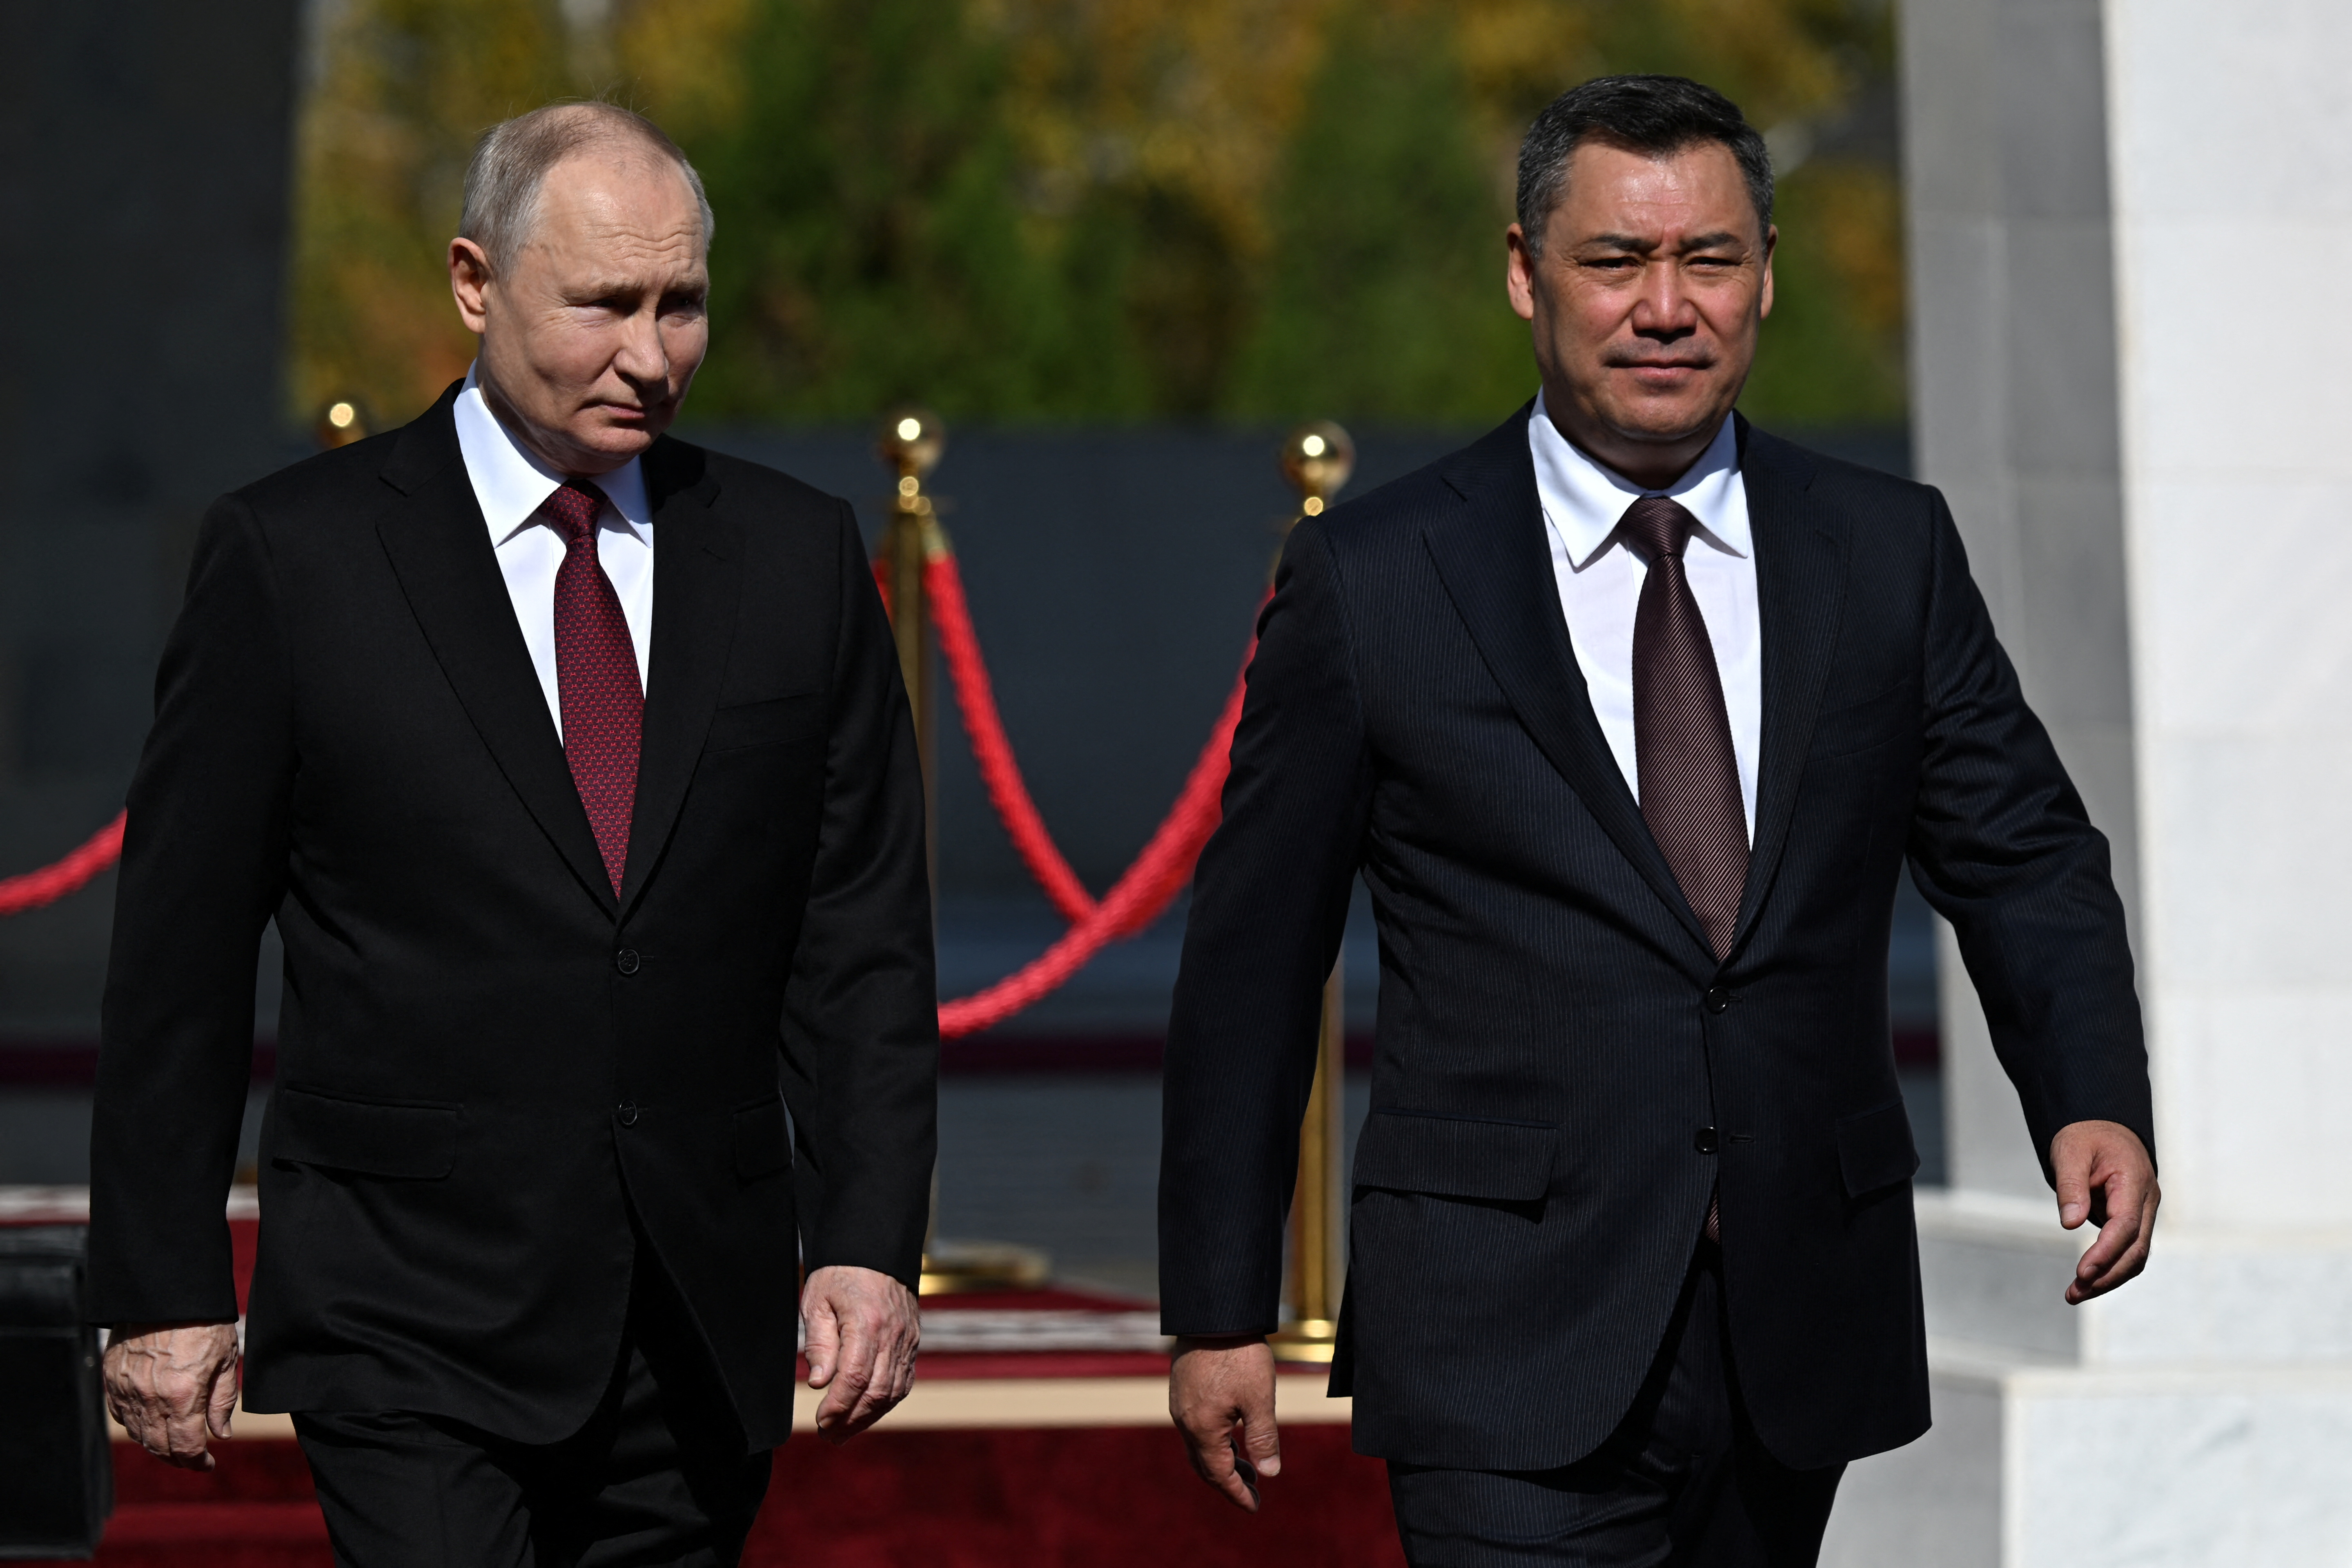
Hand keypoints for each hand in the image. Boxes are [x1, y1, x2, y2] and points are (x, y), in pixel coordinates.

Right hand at [103, 1321, 240, 1469]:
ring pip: (139, 1434)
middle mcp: (150, 1398)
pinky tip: (150, 1425)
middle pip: (159, 1446)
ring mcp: (126, 1389)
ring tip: (175, 1445)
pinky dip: (136, 1426)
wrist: (166, 1292)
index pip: (186, 1446)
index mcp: (182, 1395)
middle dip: (178, 1458)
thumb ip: (223, 1401)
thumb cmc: (204, 1322)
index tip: (208, 1465)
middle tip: (193, 1459)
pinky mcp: (112, 1379)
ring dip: (156, 1446)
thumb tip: (222, 1435)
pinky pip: (121, 1415)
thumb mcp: (226, 1360)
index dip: (197, 1462)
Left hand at [800, 1264, 919, 1442]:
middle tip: (829, 1435)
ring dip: (869, 1417)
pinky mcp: (913, 1342)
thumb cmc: (841, 1273)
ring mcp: (908, 1340)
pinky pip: (904, 1381)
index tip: (821, 1421)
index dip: (838, 1406)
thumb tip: (820, 1383)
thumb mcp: (818, 1301)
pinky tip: (868, 1411)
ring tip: (845, 1432)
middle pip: (876, 1392)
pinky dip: (886, 1401)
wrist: (876, 1250)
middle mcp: (893, 1335)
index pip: (854, 1378)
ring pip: (893, 1391)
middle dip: (851, 1420)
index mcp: (867, 1323)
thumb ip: (820, 1342)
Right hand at [1169, 1335, 1280, 1511]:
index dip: (1237, 1493)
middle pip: (1204, 1465)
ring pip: (1198, 1446)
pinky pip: (1195, 1428)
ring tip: (1248, 1467)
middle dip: (1228, 1482)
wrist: (1214, 1313)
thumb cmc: (1240, 1355)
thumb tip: (1270, 1474)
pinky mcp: (1181, 1390)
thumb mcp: (1259, 1398)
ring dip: (1222, 1461)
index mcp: (1202, 1428)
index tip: (1254, 1507)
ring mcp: (1180, 1405)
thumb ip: (1263, 1437)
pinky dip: (1214, 1441)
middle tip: (1253, 1491)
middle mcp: (1185, 1421)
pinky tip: (1232, 1434)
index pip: (1218, 1474)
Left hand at [2051, 1119, 2159, 1304]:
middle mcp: (2147, 1201)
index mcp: (2134, 1181)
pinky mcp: (2134, 1221)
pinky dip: (2111, 1267)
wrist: (2102, 1127)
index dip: (2105, 1251)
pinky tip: (2088, 1281)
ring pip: (2135, 1255)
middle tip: (2073, 1293)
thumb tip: (2071, 1222)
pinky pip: (2128, 1250)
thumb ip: (2071, 1185)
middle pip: (2135, 1249)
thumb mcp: (2069, 1152)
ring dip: (2108, 1277)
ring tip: (2074, 1293)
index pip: (2125, 1225)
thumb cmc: (2085, 1137)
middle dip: (2107, 1275)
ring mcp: (2144, 1212)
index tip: (2082, 1272)